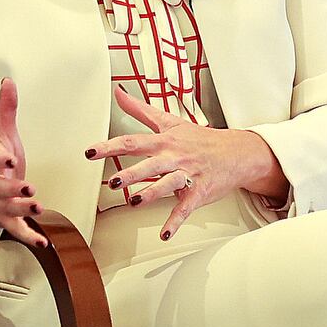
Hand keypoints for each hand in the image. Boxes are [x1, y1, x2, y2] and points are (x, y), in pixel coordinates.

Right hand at [0, 76, 46, 251]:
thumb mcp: (2, 136)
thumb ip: (5, 110)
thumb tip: (8, 81)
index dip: (1, 159)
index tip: (10, 158)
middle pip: (0, 186)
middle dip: (12, 187)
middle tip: (27, 186)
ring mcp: (1, 204)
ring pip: (9, 208)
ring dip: (23, 207)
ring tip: (38, 206)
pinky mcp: (9, 220)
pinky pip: (18, 230)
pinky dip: (30, 236)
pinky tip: (43, 241)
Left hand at [88, 91, 287, 240]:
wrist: (236, 152)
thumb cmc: (200, 139)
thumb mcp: (170, 122)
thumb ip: (140, 110)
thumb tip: (118, 93)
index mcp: (164, 141)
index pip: (133, 142)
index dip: (110, 147)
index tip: (90, 152)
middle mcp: (174, 157)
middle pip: (149, 165)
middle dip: (130, 174)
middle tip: (112, 182)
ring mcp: (187, 175)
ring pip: (168, 184)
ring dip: (151, 193)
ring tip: (134, 202)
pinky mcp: (199, 192)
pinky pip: (185, 208)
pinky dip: (175, 221)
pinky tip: (165, 234)